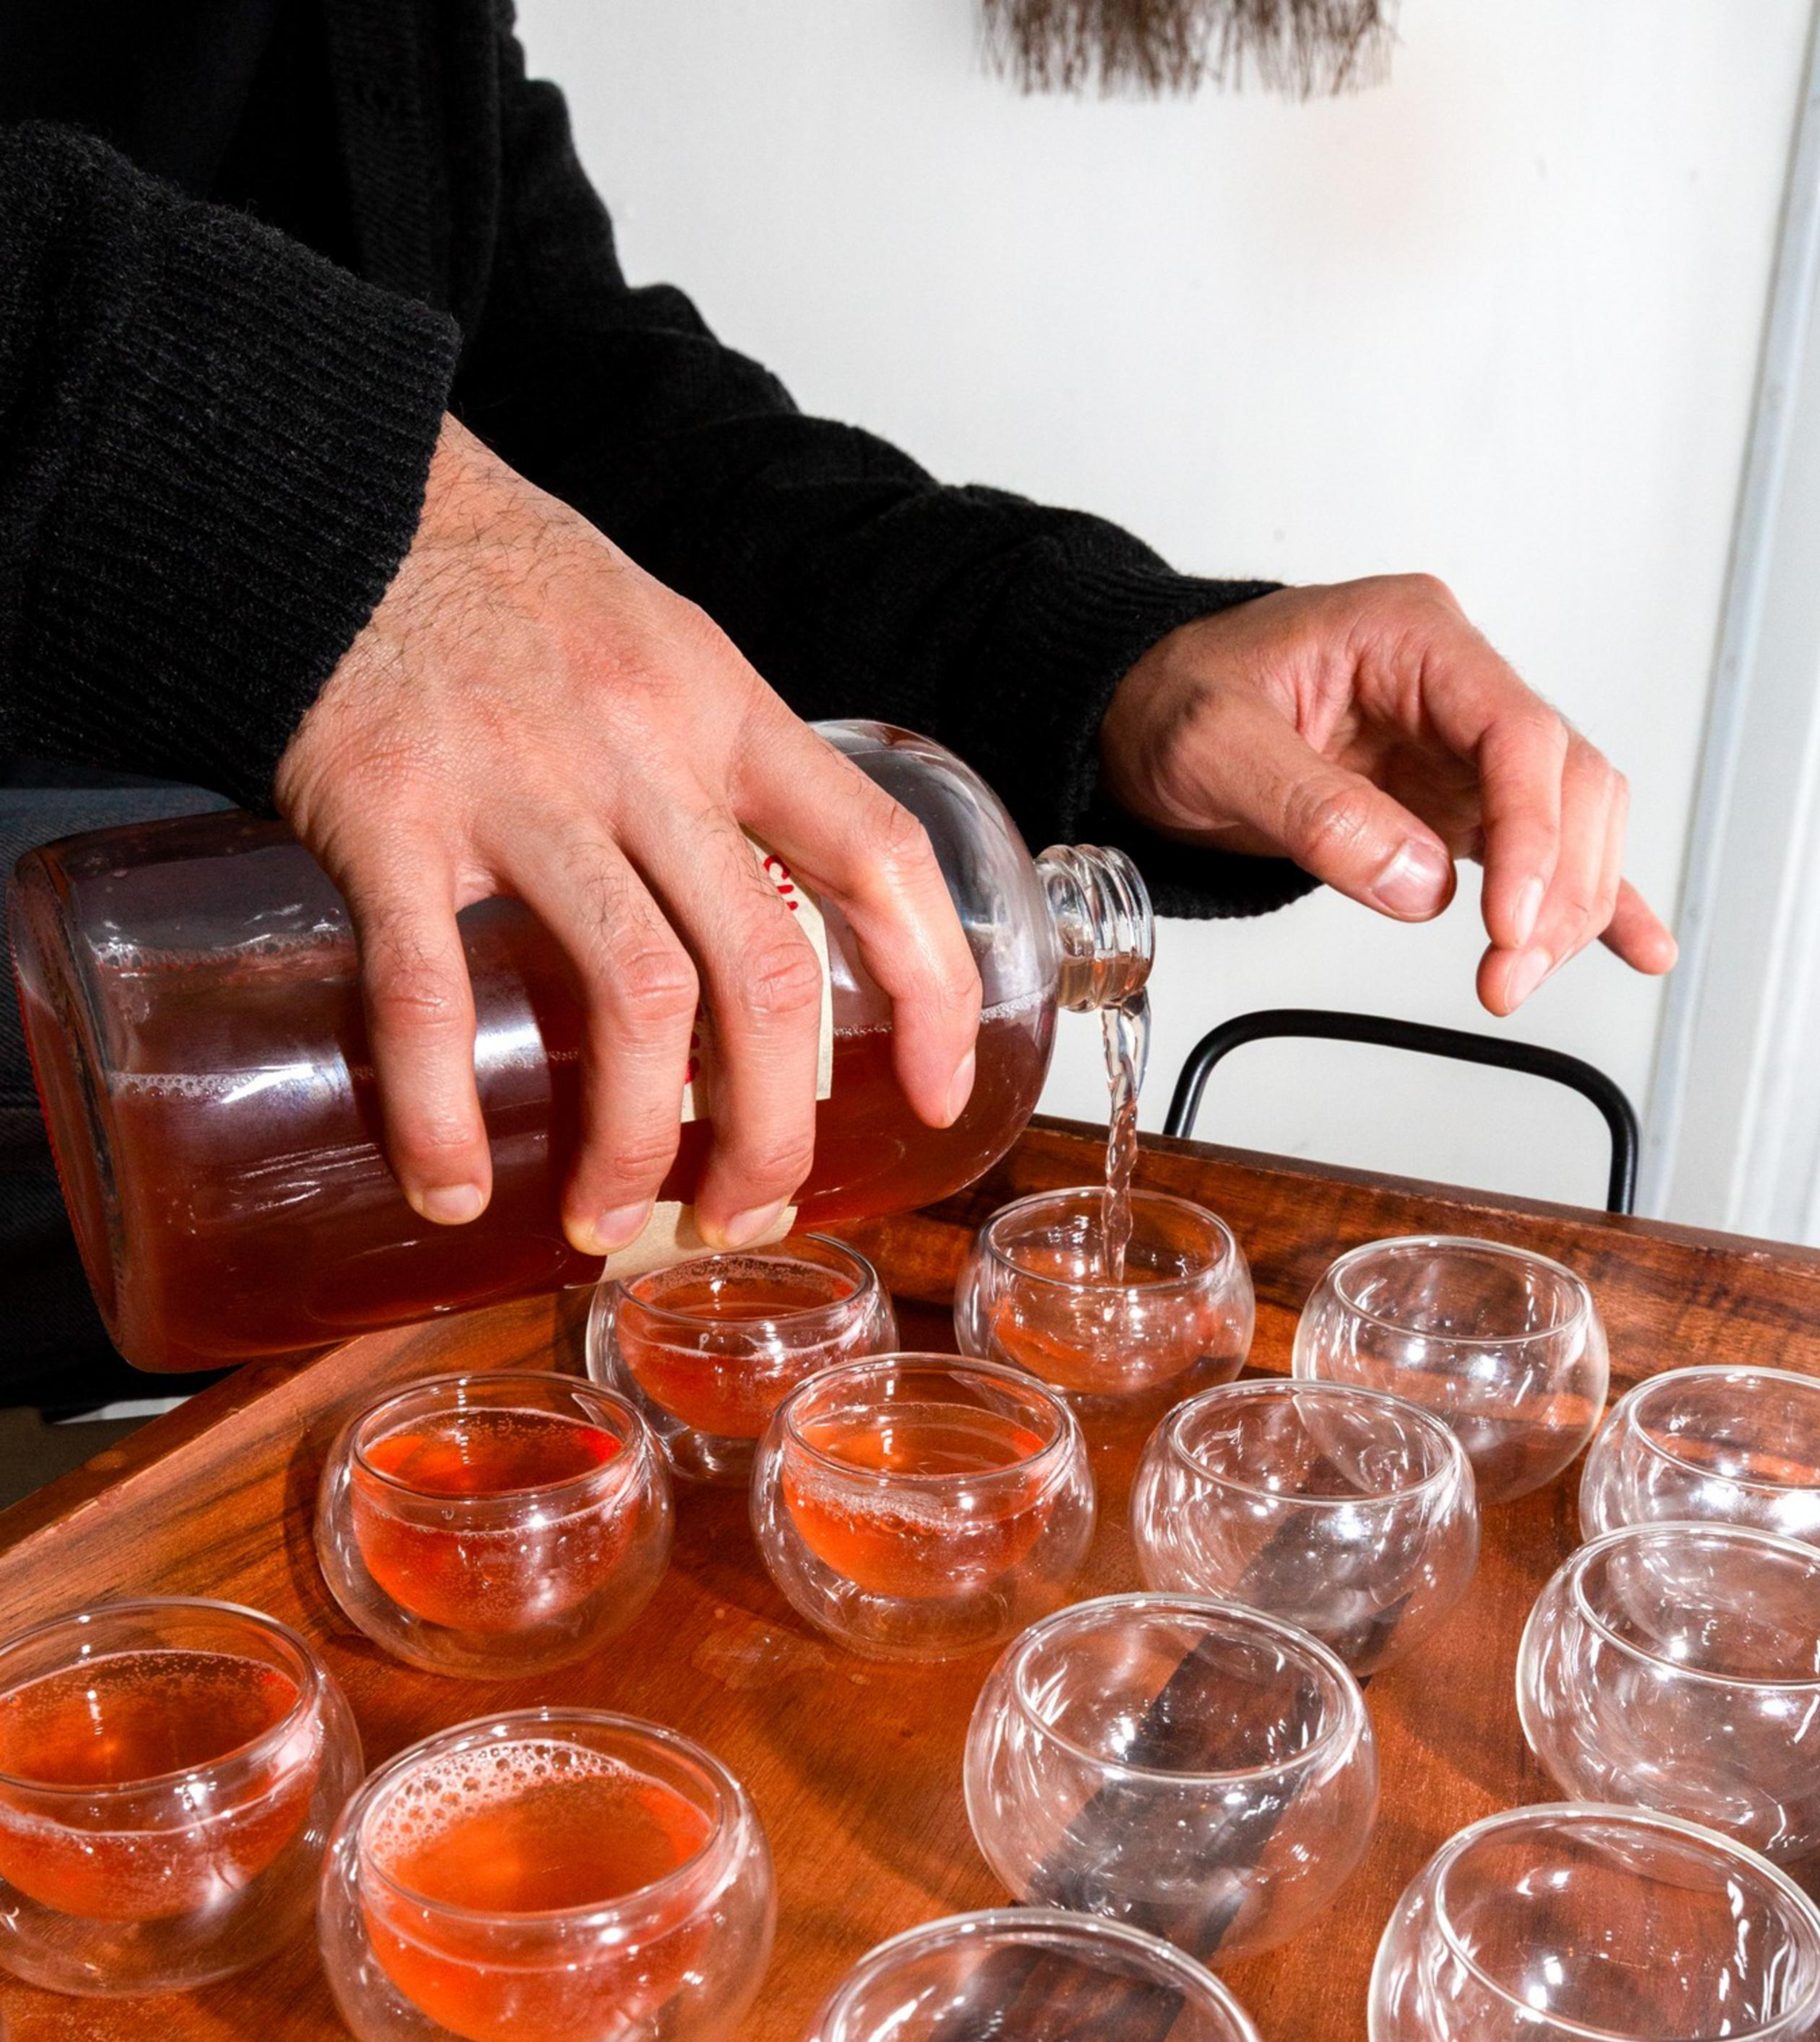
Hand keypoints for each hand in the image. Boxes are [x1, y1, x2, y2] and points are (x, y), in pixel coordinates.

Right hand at [276, 415, 979, 1251]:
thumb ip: (716, 775)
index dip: (931, 988)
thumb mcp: (657, 651)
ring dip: (631, 1142)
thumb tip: (756, 939)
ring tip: (606, 1224)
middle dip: (770, 1128)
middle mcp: (641, 745)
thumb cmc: (502, 590)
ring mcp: (516, 779)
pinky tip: (454, 1190)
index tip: (935, 1091)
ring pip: (631, 996)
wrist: (331, 486)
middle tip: (740, 1213)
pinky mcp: (385, 807)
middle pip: (764, 969)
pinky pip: (426, 990)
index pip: (875, 857)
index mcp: (722, 706)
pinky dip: (442, 1112)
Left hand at [1098, 575, 1674, 1013]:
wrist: (1141, 710)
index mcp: (1412, 637)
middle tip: (1508, 973)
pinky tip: (1635, 945)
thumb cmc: (1174, 700)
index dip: (1533, 832)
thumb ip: (1315, 810)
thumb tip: (1419, 883)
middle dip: (1558, 885)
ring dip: (1565, 906)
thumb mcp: (1215, 745)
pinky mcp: (1453, 803)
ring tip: (1515, 980)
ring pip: (1568, 820)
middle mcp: (1456, 684)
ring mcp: (1461, 746)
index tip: (1513, 921)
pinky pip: (1540, 848)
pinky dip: (1589, 896)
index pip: (1517, 732)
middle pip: (1566, 779)